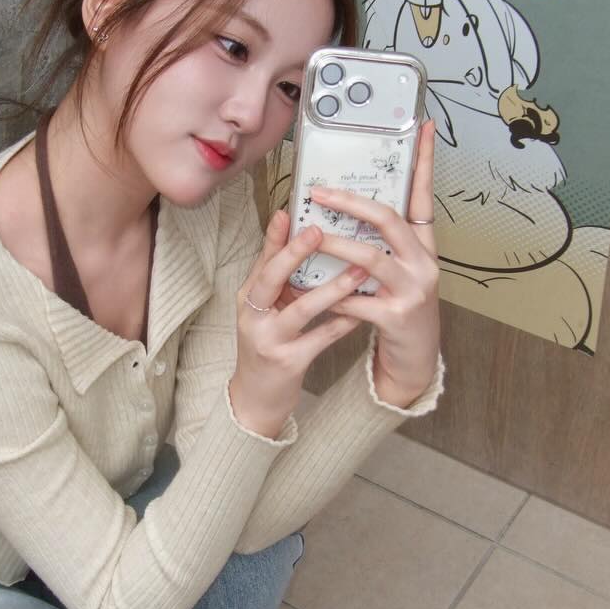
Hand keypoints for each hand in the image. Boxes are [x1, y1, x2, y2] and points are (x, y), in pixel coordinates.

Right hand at [230, 214, 376, 434]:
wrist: (256, 398)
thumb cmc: (267, 344)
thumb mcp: (265, 309)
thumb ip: (279, 278)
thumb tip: (294, 235)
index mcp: (248, 298)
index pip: (261, 260)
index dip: (275, 236)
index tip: (292, 211)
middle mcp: (252, 316)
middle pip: (270, 278)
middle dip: (294, 253)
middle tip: (320, 231)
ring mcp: (269, 340)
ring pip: (300, 309)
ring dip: (331, 288)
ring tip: (359, 270)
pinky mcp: (288, 362)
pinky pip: (320, 338)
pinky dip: (341, 323)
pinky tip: (361, 312)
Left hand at [304, 118, 440, 401]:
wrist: (416, 357)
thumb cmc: (400, 305)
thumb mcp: (401, 268)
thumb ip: (384, 240)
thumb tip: (351, 201)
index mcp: (424, 246)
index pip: (424, 195)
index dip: (424, 162)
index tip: (421, 127)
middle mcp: (424, 263)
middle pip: (389, 221)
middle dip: (352, 203)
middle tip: (320, 191)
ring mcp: (412, 290)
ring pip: (370, 259)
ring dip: (336, 246)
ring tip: (311, 237)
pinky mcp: (396, 318)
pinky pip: (356, 301)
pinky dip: (333, 294)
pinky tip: (313, 290)